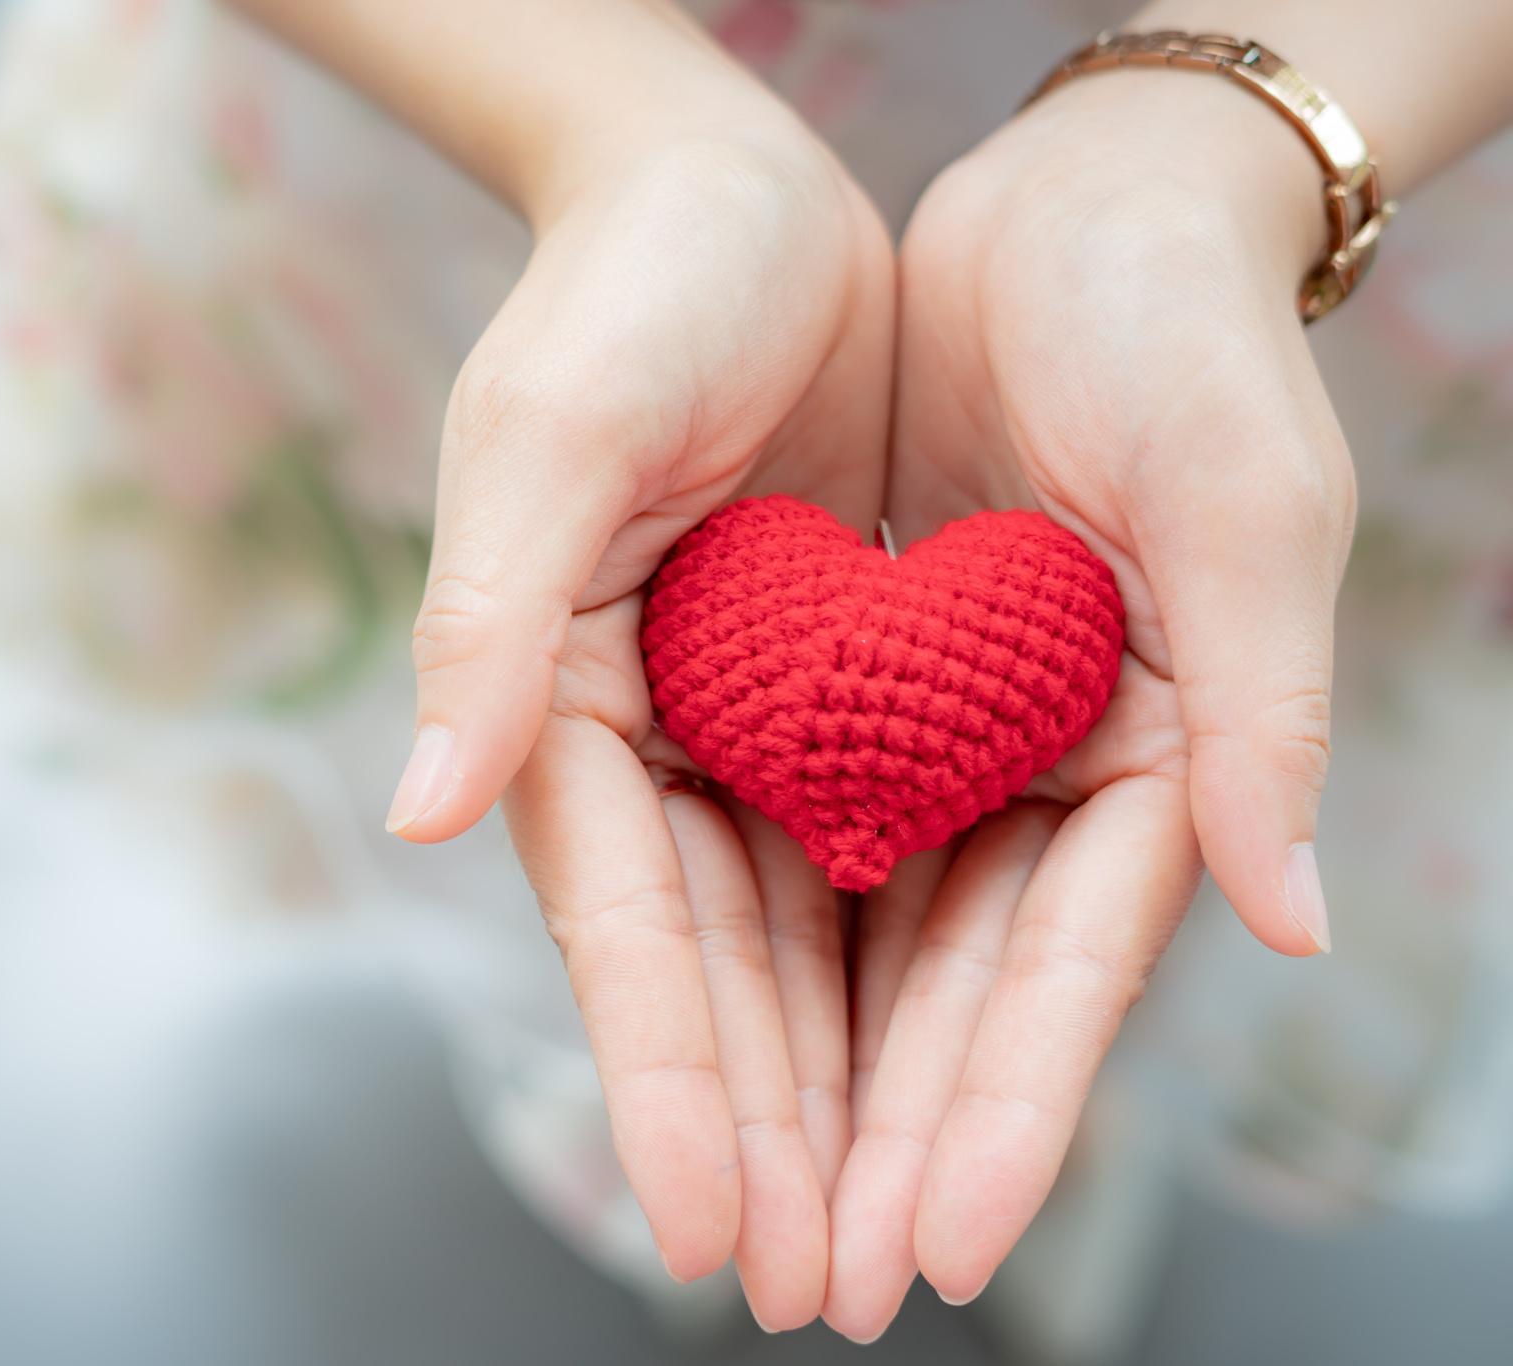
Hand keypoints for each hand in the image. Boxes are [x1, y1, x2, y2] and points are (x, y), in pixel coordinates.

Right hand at [387, 124, 894, 1324]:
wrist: (732, 196)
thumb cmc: (621, 294)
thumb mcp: (545, 434)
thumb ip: (490, 621)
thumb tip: (425, 809)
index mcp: (566, 704)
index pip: (619, 924)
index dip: (662, 1079)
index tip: (705, 1227)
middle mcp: (657, 739)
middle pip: (718, 969)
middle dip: (764, 1133)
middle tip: (815, 1292)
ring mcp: (754, 724)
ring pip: (810, 941)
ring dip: (844, 1089)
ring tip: (888, 1237)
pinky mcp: (846, 688)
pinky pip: (890, 844)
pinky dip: (917, 957)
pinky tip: (950, 1065)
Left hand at [823, 71, 1355, 1336]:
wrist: (1069, 208)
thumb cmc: (1182, 335)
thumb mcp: (1244, 503)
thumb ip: (1260, 708)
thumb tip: (1287, 917)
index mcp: (1148, 757)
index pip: (1066, 968)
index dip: (1007, 1110)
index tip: (943, 1241)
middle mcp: (1032, 771)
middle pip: (945, 990)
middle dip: (881, 1141)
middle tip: (811, 1287)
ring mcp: (932, 735)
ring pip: (851, 938)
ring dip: (801, 1077)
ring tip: (742, 1215)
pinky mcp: (845, 679)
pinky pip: (782, 823)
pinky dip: (745, 928)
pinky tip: (703, 1036)